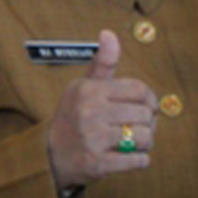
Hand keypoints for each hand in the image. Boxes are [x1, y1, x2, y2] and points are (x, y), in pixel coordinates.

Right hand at [47, 30, 158, 190]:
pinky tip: (127, 156)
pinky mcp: (97, 164)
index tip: (144, 106)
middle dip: (147, 122)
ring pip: (146, 137)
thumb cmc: (74, 116)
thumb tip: (109, 33)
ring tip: (130, 141)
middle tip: (135, 126)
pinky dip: (140, 160)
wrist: (48, 155)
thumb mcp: (84, 86)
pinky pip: (139, 160)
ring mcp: (92, 139)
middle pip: (146, 114)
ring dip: (145, 142)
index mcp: (89, 90)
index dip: (149, 99)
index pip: (140, 90)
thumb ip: (103, 63)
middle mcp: (89, 112)